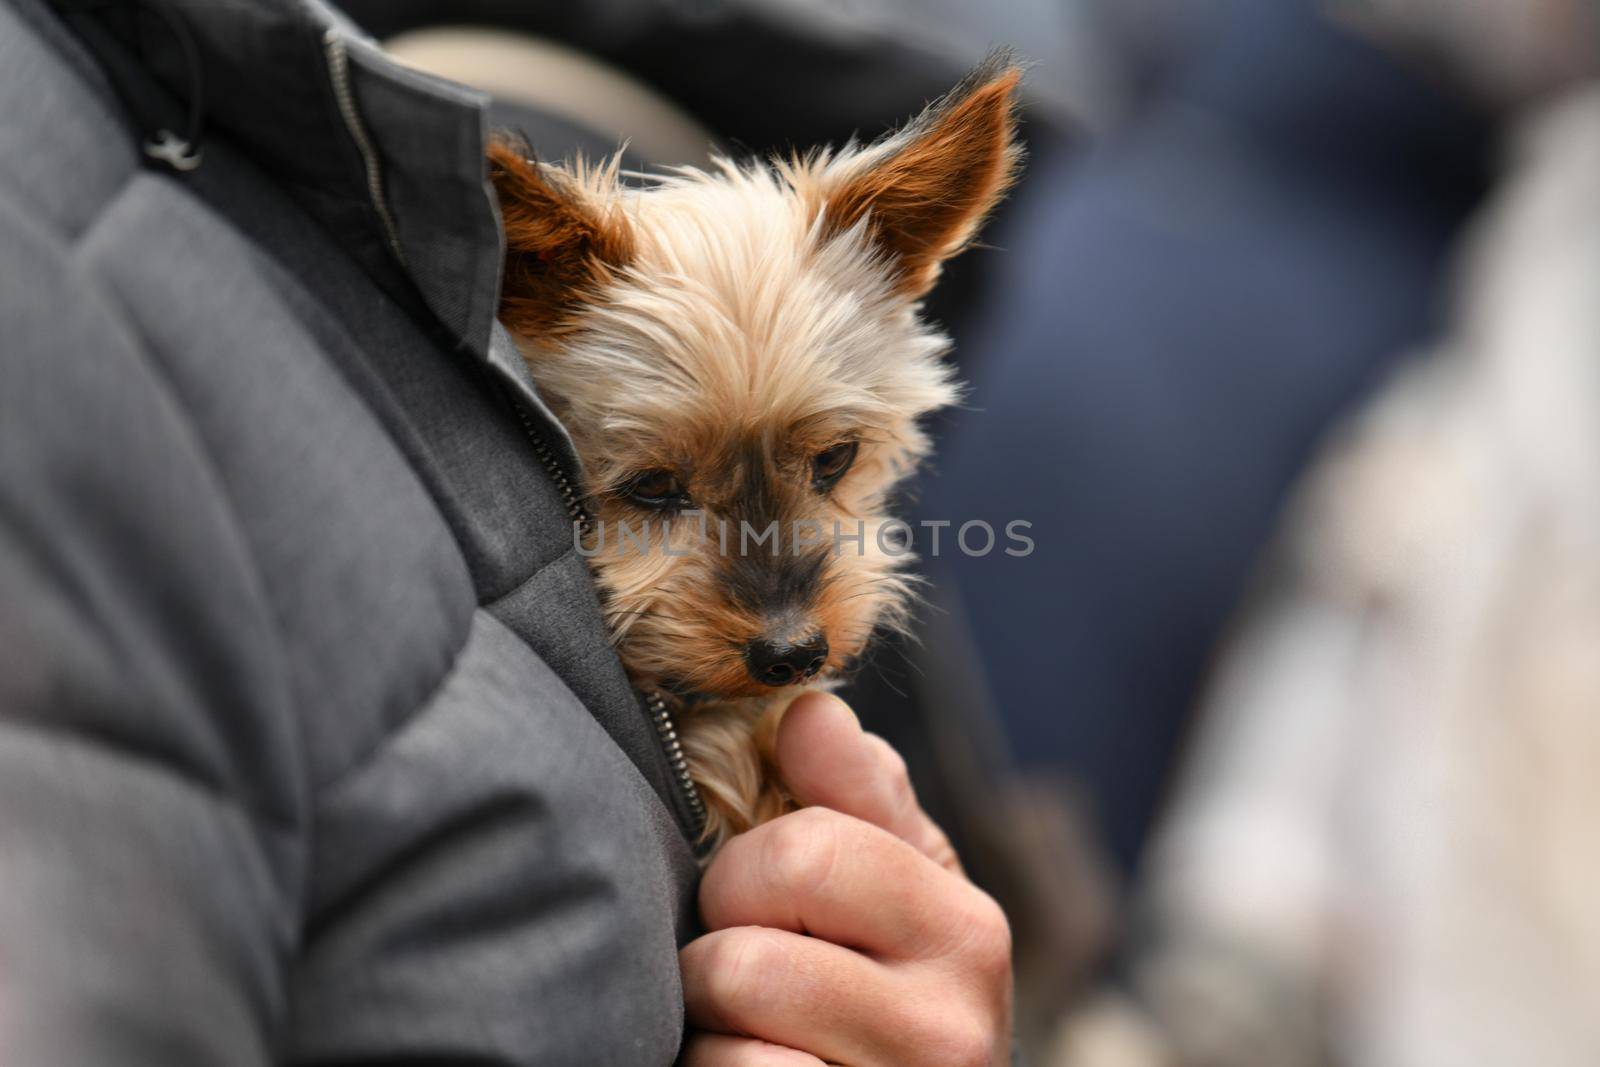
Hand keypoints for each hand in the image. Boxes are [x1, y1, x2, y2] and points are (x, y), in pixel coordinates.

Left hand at [679, 692, 1012, 1064]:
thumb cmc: (891, 997)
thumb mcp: (896, 888)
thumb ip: (852, 795)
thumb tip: (807, 708)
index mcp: (965, 928)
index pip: (806, 851)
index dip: (747, 873)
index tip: (766, 904)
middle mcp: (953, 1024)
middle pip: (749, 948)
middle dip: (718, 948)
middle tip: (749, 977)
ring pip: (730, 1025)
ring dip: (709, 1025)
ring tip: (753, 1033)